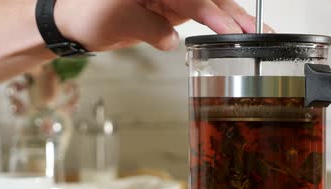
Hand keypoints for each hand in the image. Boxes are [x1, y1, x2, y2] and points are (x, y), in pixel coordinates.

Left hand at [54, 0, 272, 51]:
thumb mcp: (118, 21)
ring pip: (207, 7)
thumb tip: (172, 40)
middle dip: (233, 15)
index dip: (214, 14)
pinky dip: (216, 25)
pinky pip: (198, 16)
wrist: (74, 24)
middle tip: (257, 30)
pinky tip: (233, 32)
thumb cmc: (86, 13)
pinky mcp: (169, 10)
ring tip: (255, 32)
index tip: (232, 29)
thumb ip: (150, 29)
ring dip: (231, 20)